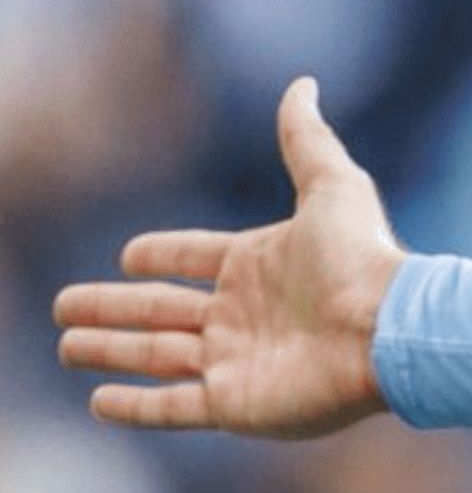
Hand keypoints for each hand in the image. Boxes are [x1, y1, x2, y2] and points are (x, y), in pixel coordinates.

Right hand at [54, 77, 406, 438]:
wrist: (387, 330)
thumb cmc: (361, 257)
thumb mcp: (332, 186)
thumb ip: (307, 139)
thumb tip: (303, 84)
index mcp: (258, 264)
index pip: (194, 258)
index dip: (161, 256)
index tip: (128, 256)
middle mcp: (243, 313)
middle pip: (161, 310)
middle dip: (112, 308)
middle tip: (63, 306)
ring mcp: (236, 361)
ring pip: (155, 356)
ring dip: (110, 350)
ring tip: (67, 346)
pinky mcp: (234, 404)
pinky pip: (170, 408)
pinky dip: (133, 406)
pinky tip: (100, 401)